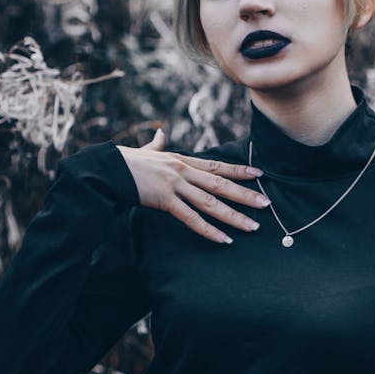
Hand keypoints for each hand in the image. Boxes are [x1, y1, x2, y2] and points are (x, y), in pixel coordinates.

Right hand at [115, 125, 270, 245]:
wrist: (107, 169)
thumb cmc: (125, 162)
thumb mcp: (147, 151)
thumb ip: (158, 144)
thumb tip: (161, 133)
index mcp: (181, 160)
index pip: (216, 165)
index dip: (239, 169)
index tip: (259, 174)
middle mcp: (183, 171)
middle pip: (220, 184)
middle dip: (245, 195)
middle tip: (266, 204)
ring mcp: (175, 185)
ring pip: (211, 203)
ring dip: (234, 216)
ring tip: (253, 226)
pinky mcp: (165, 200)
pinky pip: (191, 219)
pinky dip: (209, 230)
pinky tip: (224, 240)